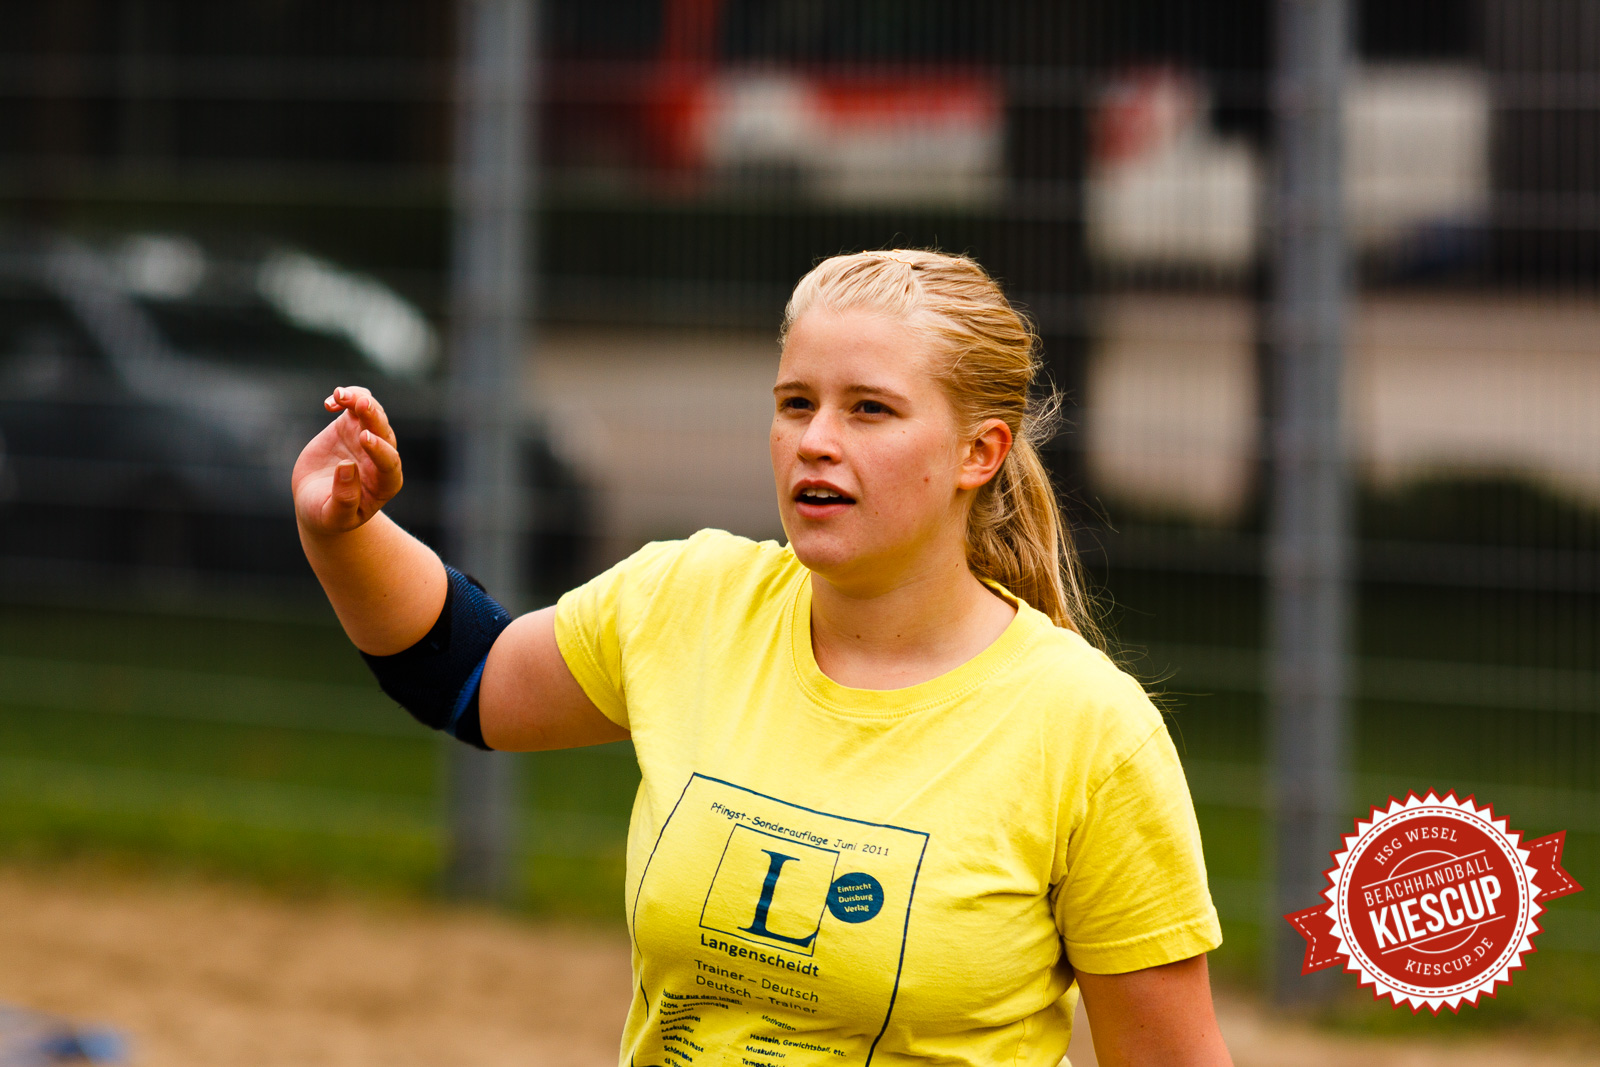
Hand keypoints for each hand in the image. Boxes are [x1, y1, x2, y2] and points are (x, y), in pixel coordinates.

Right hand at [292, 386, 403, 536]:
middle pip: (385, 433)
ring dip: (360, 401)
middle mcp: (381, 459)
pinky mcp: (351, 427)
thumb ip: (343, 498)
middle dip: (374, 418)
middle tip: (360, 405)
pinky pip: (355, 406)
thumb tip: (347, 467)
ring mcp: (367, 440)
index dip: (380, 450)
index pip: (390, 463)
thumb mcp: (332, 516)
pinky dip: (346, 399)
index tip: (364, 439)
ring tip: (341, 395)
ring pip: (373, 414)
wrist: (316, 502)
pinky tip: (330, 402)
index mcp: (384, 484)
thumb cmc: (327, 515)